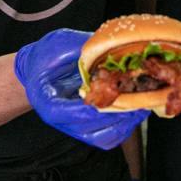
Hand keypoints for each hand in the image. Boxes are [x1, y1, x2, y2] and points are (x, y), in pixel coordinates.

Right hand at [14, 28, 148, 149]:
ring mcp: (74, 127)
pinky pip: (108, 137)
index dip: (96, 108)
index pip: (72, 113)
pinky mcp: (86, 127)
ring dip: (126, 124)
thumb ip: (80, 47)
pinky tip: (136, 110)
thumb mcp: (57, 44)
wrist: (36, 69)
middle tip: (141, 100)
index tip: (117, 95)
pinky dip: (124, 127)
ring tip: (144, 104)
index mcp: (48, 103)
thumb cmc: (44, 56)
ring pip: (104, 138)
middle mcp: (61, 121)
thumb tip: (107, 42)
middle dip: (119, 116)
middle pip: (93, 130)